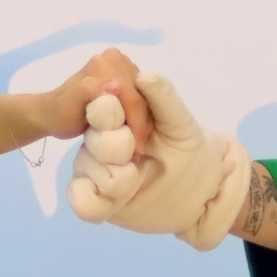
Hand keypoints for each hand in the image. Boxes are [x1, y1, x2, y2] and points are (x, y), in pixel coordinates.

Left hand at [34, 48, 151, 143]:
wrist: (51, 113)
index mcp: (105, 63)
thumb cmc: (59, 113)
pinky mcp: (124, 76)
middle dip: (141, 124)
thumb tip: (116, 85)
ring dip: (142, 122)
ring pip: (144, 98)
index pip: (131, 95)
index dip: (137, 123)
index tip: (137, 148)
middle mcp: (116, 60)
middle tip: (138, 150)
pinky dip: (139, 116)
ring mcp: (122, 67)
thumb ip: (88, 90)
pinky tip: (134, 133)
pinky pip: (140, 98)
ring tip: (136, 144)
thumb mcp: (69, 104)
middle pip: (140, 96)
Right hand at [67, 70, 249, 250]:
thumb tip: (143, 75)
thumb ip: (164, 98)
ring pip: (85, 167)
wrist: (197, 190)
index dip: (117, 118)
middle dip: (118, 148)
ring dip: (114, 178)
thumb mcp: (181, 122)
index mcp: (115, 113)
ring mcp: (92, 166)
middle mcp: (98, 137)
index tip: (140, 134)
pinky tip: (112, 202)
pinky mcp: (92, 196)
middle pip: (92, 138)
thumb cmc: (187, 147)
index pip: (101, 108)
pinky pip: (79, 197)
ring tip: (134, 180)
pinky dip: (92, 201)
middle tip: (139, 155)